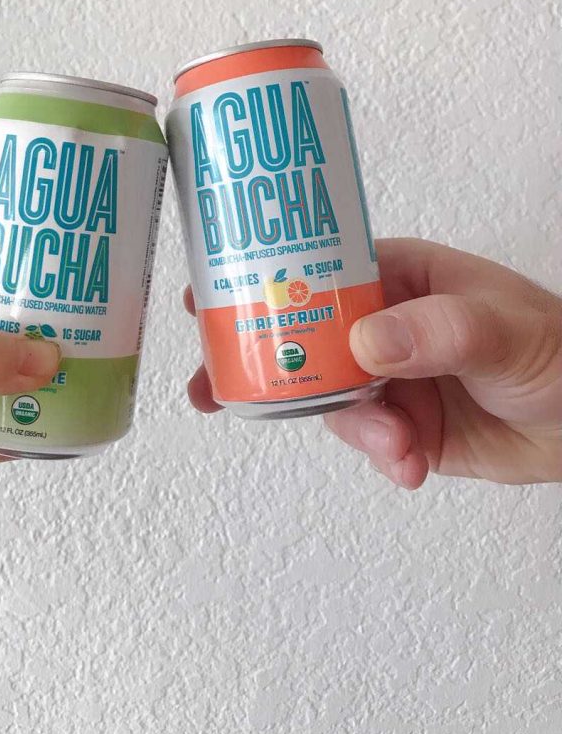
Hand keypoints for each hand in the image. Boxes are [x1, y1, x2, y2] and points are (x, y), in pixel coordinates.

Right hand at [185, 239, 561, 487]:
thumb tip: (366, 341)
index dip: (256, 280)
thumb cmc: (554, 346)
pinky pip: (365, 441)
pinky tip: (409, 465)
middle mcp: (381, 323)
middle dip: (261, 364)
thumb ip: (438, 329)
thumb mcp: (499, 327)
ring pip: (330, 400)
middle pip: (300, 336)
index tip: (206, 296)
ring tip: (397, 446)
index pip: (312, 267)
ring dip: (351, 429)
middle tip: (215, 389)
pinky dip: (381, 457)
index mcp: (397, 276)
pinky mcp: (401, 425)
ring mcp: (387, 376)